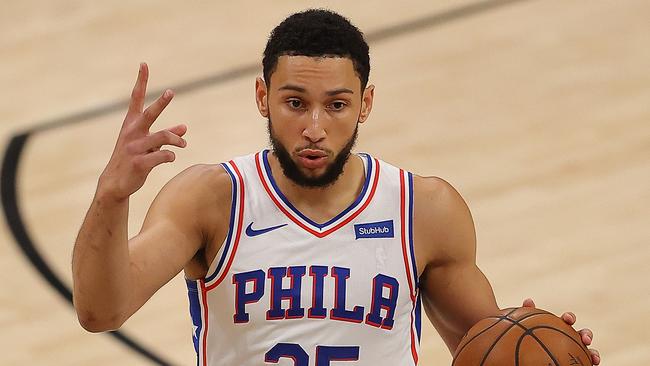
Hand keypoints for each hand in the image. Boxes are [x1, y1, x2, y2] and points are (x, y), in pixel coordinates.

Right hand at [99, 63, 186, 200]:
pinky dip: (170, 156)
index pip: (136, 98)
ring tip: (184, 144)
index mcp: (131, 124)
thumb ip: (167, 135)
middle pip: (149, 114)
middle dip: (161, 103)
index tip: (144, 64)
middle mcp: (132, 132)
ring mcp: (135, 147)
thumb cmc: (133, 159)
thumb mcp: (148, 144)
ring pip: (163, 137)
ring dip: (176, 140)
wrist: (116, 183)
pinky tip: (170, 158)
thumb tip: (185, 127)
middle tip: (171, 92)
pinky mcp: (139, 163)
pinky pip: (162, 156)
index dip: (141, 81)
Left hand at [523, 298, 599, 364]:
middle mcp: (570, 339)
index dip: (569, 318)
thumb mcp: (524, 329)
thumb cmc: (527, 341)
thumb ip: (527, 317)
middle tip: (585, 339)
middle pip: (582, 335)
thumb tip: (528, 301)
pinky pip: (585, 364)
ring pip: (589, 352)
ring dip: (594, 353)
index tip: (567, 319)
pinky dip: (590, 364)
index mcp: (560, 328)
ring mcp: (575, 352)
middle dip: (586, 335)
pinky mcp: (577, 362)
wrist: (529, 356)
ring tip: (594, 358)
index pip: (567, 320)